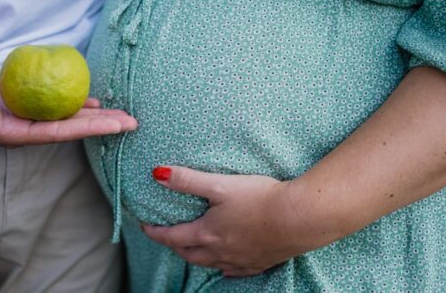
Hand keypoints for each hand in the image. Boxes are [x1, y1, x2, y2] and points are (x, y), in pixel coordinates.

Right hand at [0, 65, 137, 178]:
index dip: (89, 130)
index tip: (116, 126)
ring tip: (122, 113)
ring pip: (68, 115)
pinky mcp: (25, 101)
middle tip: (134, 122)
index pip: (60, 134)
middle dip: (102, 126)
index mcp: (16, 136)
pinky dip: (75, 101)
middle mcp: (27, 128)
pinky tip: (94, 99)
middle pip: (72, 127)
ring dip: (95, 115)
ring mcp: (27, 115)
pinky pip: (56, 101)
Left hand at [142, 166, 323, 276]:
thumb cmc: (259, 198)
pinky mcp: (261, 262)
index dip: (155, 232)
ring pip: (211, 264)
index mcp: (208, 233)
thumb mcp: (219, 184)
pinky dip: (226, 268)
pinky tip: (227, 267)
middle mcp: (221, 252)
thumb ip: (187, 180)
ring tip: (192, 248)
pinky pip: (237, 271)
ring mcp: (241, 260)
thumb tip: (157, 174)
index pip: (172, 236)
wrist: (300, 217)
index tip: (145, 226)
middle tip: (168, 236)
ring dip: (197, 257)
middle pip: (190, 254)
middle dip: (175, 246)